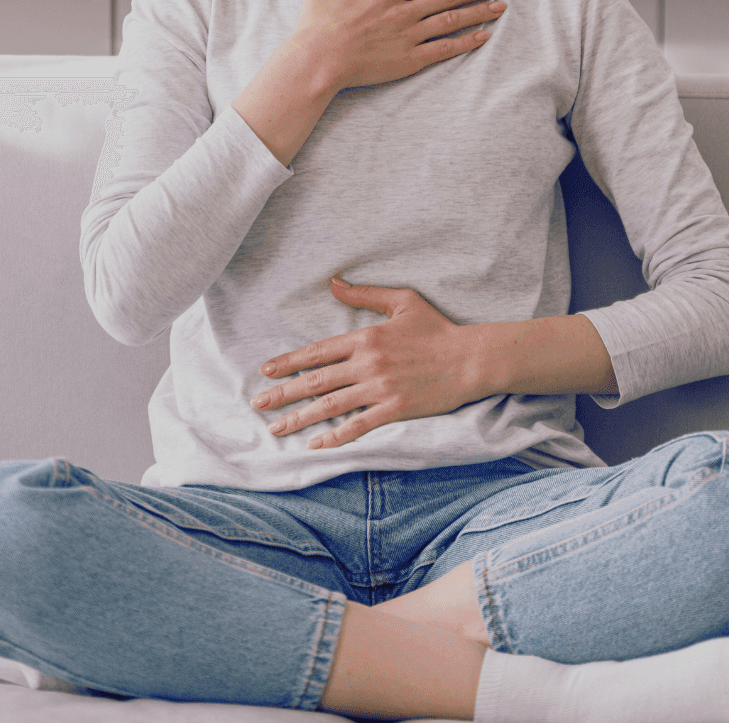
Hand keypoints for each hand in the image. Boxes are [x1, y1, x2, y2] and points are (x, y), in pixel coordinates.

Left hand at [252, 279, 485, 448]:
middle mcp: (367, 364)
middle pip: (316, 380)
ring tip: (276, 428)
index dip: (288, 362)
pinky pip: (358, 425)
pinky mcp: (395, 409)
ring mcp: (380, 388)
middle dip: (283, 393)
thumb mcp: (402, 302)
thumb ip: (365, 295)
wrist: (470, 358)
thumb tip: (333, 283)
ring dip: (300, 418)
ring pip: (330, 405)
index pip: (317, 351)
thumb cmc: (437, 329)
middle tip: (258, 404)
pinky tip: (316, 445)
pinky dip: (335, 437)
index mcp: (366, 337)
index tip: (266, 371)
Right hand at [294, 0, 506, 91]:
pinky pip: (445, 49)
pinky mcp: (409, 60)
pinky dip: (466, 42)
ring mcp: (408, 37)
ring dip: (479, 12)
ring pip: (452, 20)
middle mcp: (402, 12)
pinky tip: (484, 36)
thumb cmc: (316, 28)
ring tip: (501, 6)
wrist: (316, 62)